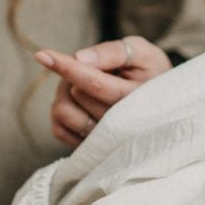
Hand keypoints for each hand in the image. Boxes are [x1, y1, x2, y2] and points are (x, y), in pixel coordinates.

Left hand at [36, 36, 171, 148]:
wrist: (162, 103)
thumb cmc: (149, 72)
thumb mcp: (141, 52)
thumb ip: (113, 52)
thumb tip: (79, 58)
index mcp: (138, 99)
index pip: (95, 83)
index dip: (68, 67)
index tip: (42, 54)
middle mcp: (122, 127)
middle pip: (76, 95)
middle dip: (74, 74)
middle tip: (89, 68)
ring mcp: (105, 143)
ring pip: (63, 112)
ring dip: (65, 92)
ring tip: (84, 85)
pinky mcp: (91, 152)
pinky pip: (58, 130)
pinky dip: (61, 112)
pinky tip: (79, 104)